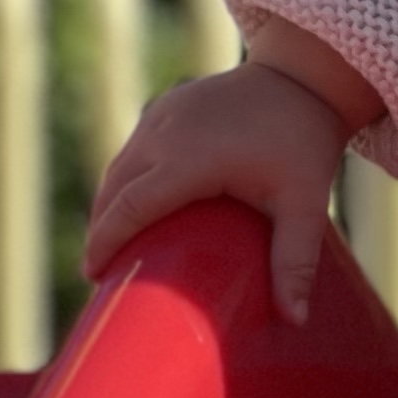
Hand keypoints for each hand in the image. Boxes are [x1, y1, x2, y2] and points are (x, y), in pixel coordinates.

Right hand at [82, 21, 376, 322]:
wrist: (305, 77)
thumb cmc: (304, 142)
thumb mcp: (305, 203)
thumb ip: (295, 260)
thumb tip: (295, 320)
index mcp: (190, 158)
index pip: (131, 206)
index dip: (106, 242)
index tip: (93, 277)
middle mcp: (166, 133)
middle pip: (115, 189)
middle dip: (102, 230)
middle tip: (102, 274)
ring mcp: (162, 115)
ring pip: (119, 167)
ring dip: (110, 205)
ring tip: (112, 246)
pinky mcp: (166, 106)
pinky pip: (135, 149)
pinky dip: (125, 180)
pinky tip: (131, 206)